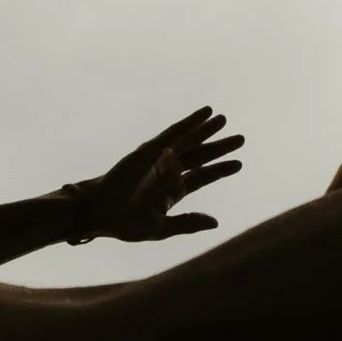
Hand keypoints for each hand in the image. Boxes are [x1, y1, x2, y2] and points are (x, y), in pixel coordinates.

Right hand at [66, 107, 245, 243]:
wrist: (100, 212)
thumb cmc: (124, 223)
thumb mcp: (160, 227)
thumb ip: (188, 223)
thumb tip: (215, 222)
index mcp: (172, 191)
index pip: (202, 177)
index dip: (220, 170)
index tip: (238, 164)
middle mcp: (168, 172)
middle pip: (201, 156)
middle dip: (220, 147)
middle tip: (241, 138)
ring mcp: (160, 158)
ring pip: (190, 141)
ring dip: (207, 130)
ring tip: (224, 120)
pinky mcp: (151, 149)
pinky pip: (175, 132)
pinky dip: (191, 122)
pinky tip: (206, 113)